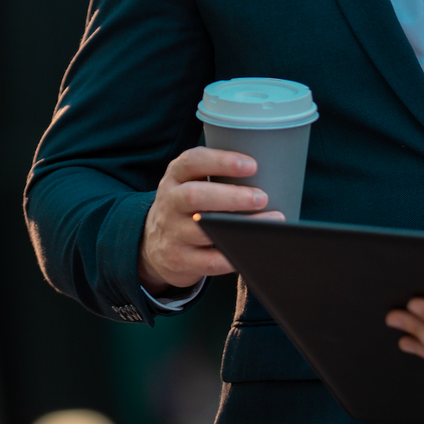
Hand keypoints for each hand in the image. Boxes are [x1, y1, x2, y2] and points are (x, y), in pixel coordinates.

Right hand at [137, 146, 281, 295]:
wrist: (152, 247)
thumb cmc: (185, 208)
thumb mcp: (187, 184)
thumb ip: (213, 175)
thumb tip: (269, 170)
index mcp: (175, 178)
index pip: (192, 162)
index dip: (221, 161)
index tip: (252, 165)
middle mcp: (170, 203)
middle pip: (194, 196)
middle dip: (231, 197)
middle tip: (262, 197)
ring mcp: (172, 233)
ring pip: (204, 229)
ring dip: (241, 226)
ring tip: (271, 221)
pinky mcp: (180, 260)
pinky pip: (209, 261)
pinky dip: (233, 255)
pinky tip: (254, 248)